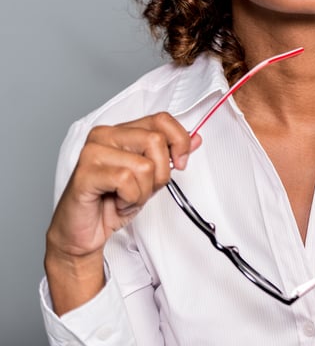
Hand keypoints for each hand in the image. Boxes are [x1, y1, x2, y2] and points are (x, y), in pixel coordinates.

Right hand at [44, 112, 200, 313]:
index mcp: (121, 131)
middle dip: (161, 173)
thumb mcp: (150, 177)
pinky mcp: (85, 174)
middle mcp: (104, 135)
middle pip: (156, 140)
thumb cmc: (112, 202)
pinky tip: (117, 202)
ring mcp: (92, 153)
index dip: (179, 141)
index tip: (180, 163)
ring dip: (143, 191)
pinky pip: (126, 180)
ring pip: (144, 165)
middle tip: (144, 188)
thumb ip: (170, 156)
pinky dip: (130, 199)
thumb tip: (195, 139)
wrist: (82, 233)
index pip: (161, 120)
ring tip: (126, 197)